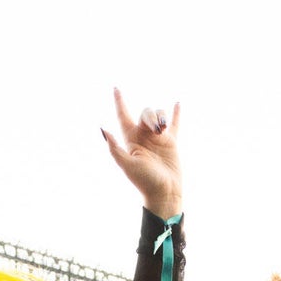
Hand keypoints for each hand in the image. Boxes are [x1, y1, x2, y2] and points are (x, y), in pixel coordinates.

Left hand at [101, 89, 181, 219]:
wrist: (164, 193)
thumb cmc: (145, 181)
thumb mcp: (127, 165)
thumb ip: (115, 148)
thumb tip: (103, 128)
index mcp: (131, 140)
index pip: (123, 116)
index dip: (119, 102)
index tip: (115, 88)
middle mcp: (143, 137)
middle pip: (145, 113)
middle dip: (151, 116)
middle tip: (157, 130)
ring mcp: (157, 139)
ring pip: (158, 115)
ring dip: (161, 116)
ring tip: (164, 129)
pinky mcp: (171, 142)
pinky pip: (174, 124)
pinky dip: (175, 114)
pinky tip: (177, 104)